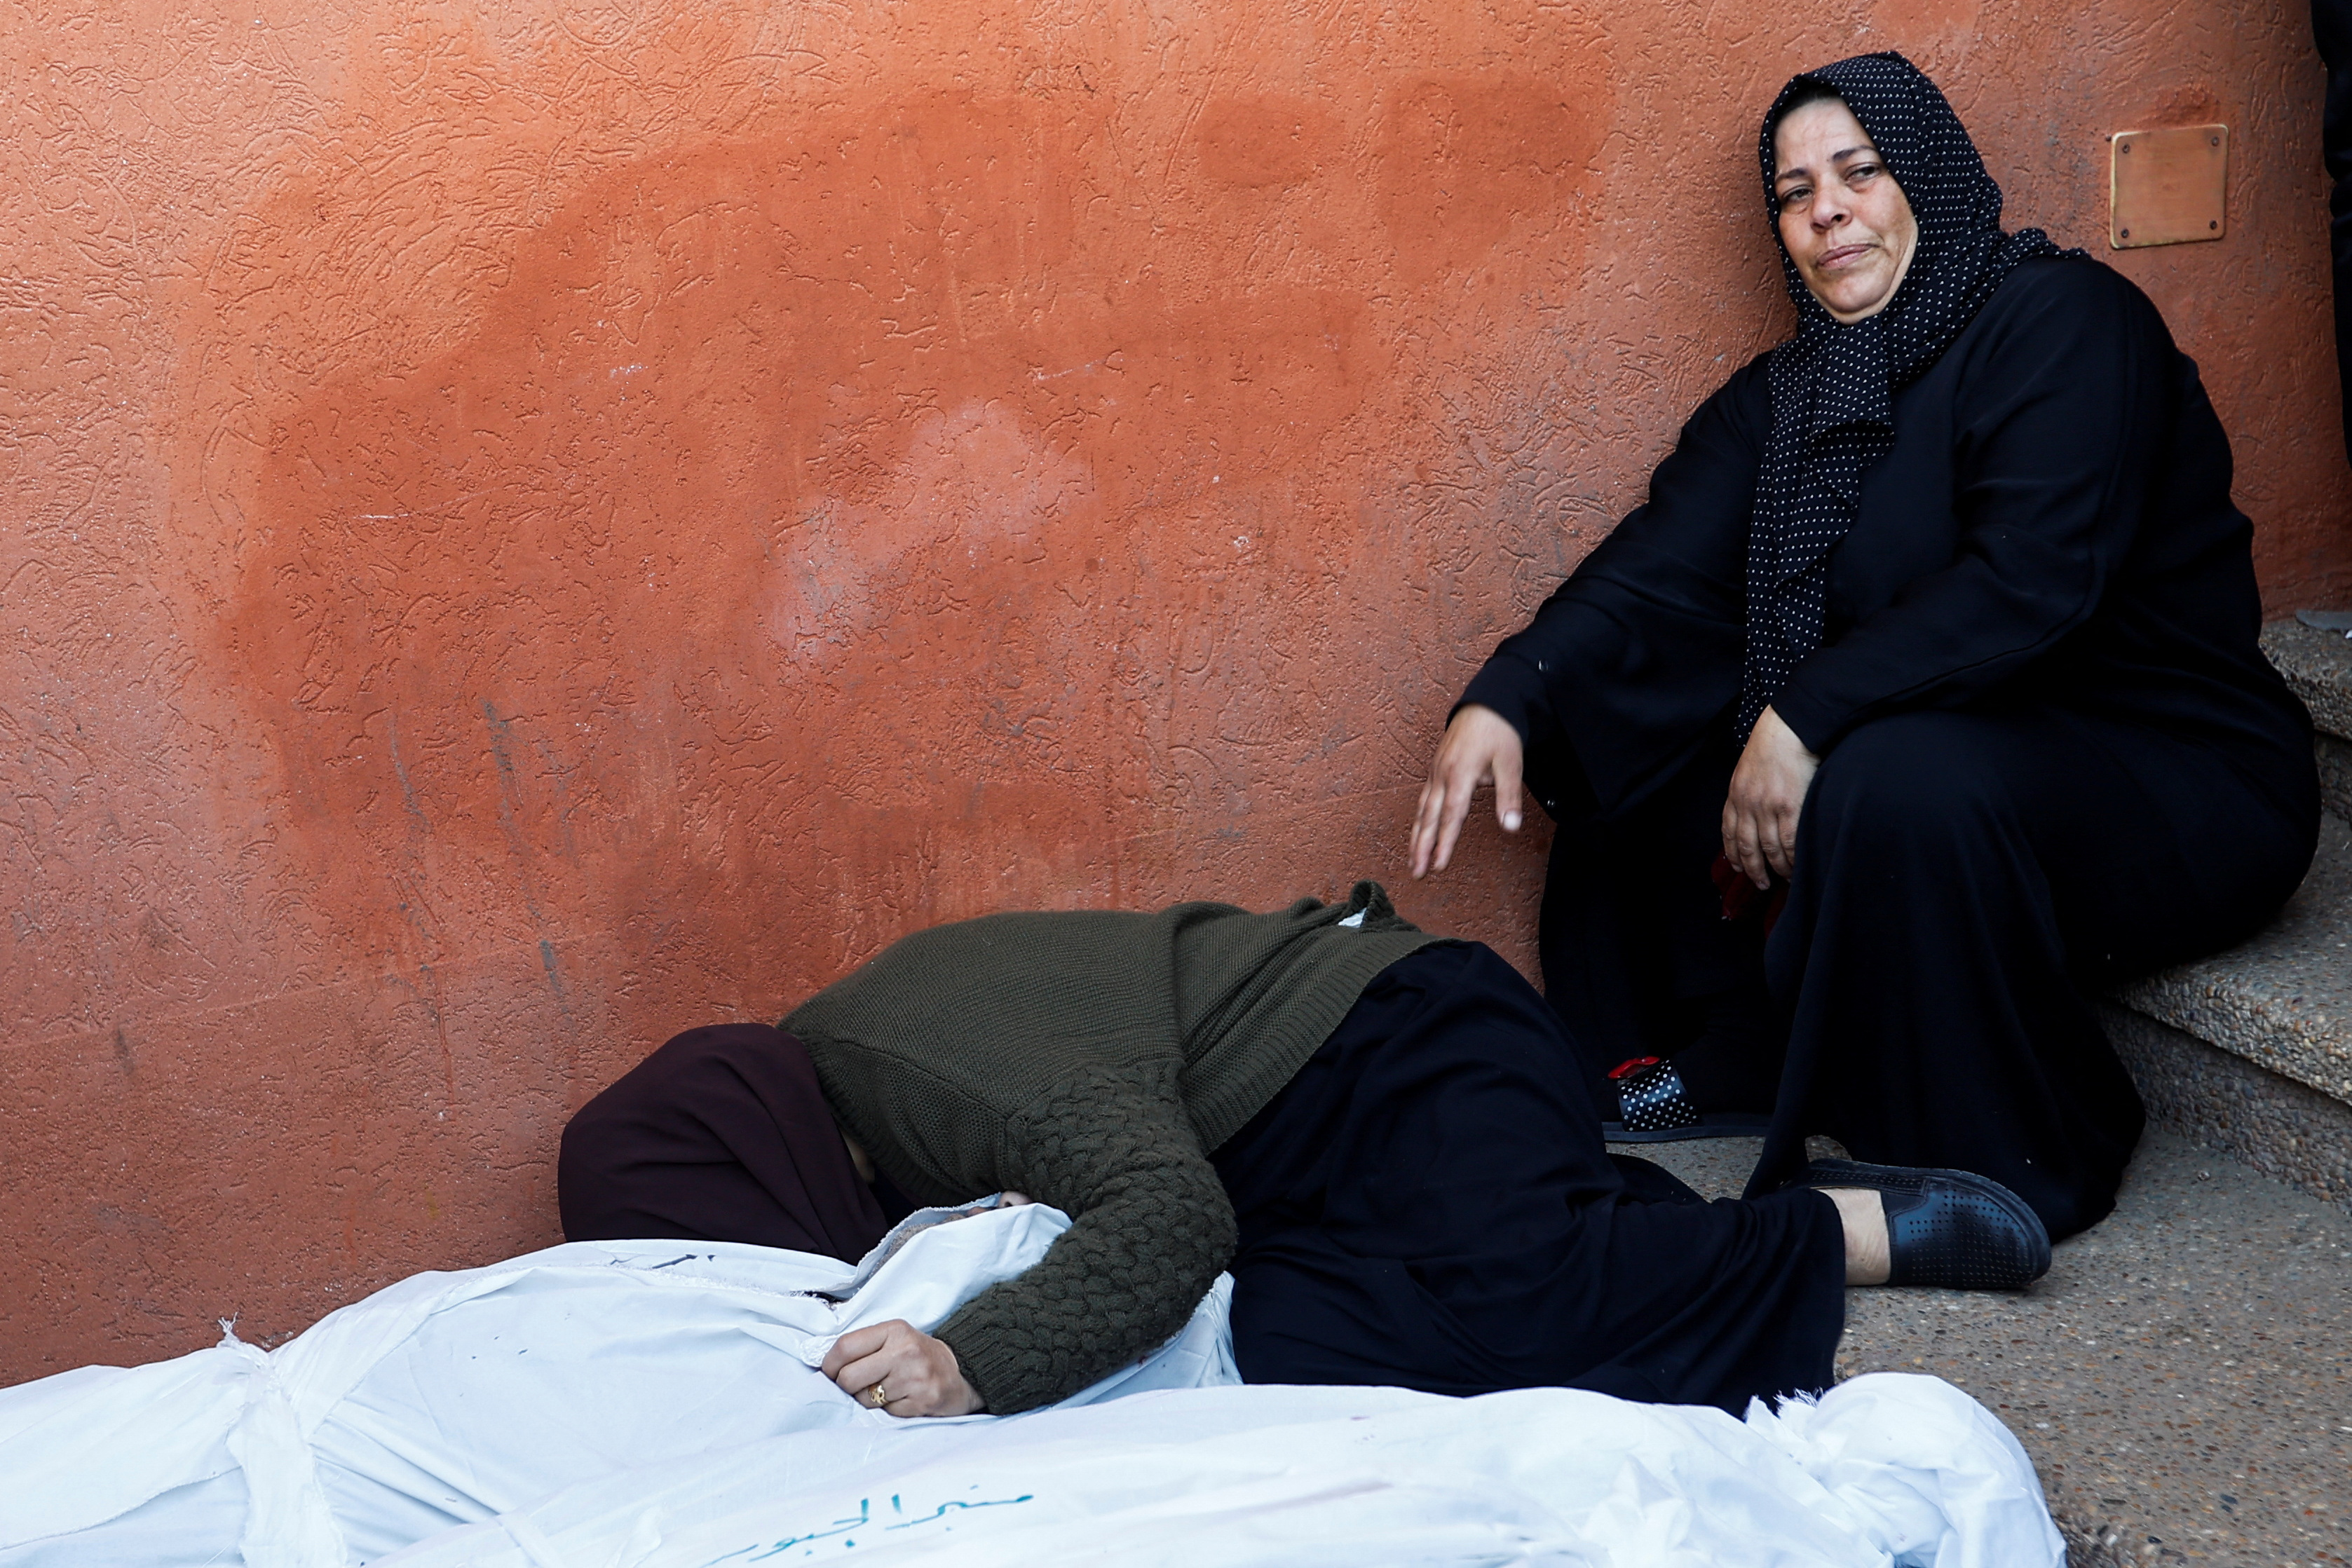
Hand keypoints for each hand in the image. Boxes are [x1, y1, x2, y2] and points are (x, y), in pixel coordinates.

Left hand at [821, 1319, 984, 1417]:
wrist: (962, 1373)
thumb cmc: (919, 1356)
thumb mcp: (895, 1338)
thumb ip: (865, 1346)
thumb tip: (826, 1368)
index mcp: (894, 1330)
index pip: (845, 1347)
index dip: (829, 1365)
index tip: (829, 1373)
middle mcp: (904, 1351)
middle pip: (849, 1378)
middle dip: (845, 1388)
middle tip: (855, 1387)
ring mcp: (914, 1377)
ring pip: (864, 1399)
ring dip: (867, 1400)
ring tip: (885, 1391)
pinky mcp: (921, 1401)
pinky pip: (885, 1413)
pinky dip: (887, 1410)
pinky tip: (901, 1399)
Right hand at [1410, 705, 1525, 877]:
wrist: (1486, 704)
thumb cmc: (1499, 732)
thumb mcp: (1511, 764)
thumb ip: (1509, 798)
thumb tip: (1511, 827)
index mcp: (1460, 774)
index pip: (1452, 816)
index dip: (1444, 843)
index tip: (1439, 865)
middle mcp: (1442, 775)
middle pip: (1429, 818)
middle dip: (1422, 847)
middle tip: (1417, 872)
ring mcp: (1436, 771)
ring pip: (1422, 810)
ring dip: (1417, 837)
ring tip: (1413, 860)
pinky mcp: (1435, 769)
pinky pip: (1424, 799)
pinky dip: (1419, 819)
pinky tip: (1419, 831)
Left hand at [1720, 705, 1818, 889]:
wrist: (1788, 729)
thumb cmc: (1772, 746)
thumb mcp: (1747, 770)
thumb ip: (1746, 793)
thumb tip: (1752, 815)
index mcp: (1735, 796)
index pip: (1729, 833)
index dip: (1734, 855)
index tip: (1739, 869)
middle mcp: (1748, 805)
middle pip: (1747, 847)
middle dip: (1753, 870)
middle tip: (1761, 884)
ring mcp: (1768, 808)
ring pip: (1769, 849)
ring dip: (1775, 869)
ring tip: (1783, 879)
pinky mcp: (1790, 808)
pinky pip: (1789, 843)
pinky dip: (1791, 859)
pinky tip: (1796, 867)